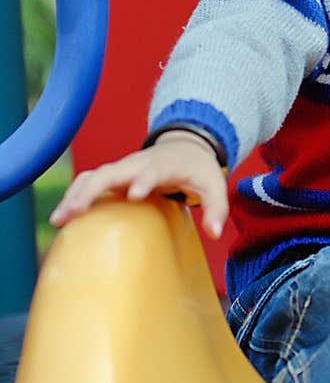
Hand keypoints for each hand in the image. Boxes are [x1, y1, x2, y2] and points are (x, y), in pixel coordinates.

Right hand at [48, 130, 228, 237]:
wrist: (184, 147)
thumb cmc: (198, 170)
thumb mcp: (214, 186)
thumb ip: (217, 208)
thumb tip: (214, 234)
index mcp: (164, 165)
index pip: (152, 170)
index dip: (143, 180)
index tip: (134, 194)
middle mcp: (138, 164)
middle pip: (110, 172)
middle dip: (92, 190)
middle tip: (76, 212)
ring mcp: (122, 169)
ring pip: (93, 176)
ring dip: (75, 195)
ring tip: (59, 219)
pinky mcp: (113, 176)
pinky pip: (89, 182)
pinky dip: (74, 196)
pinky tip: (62, 217)